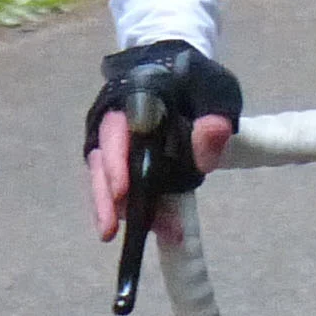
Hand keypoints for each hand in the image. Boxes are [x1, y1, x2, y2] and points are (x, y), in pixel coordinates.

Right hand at [83, 41, 242, 239]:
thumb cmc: (197, 83)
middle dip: (106, 197)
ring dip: (114, 209)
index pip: (114, 132)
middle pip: (101, 162)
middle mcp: (114, 125)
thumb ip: (213, 116)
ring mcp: (117, 146)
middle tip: (110, 228)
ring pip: (106, 179)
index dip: (115, 163)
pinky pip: (122, 188)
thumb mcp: (214, 95)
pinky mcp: (127, 166)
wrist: (186, 79)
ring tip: (117, 236)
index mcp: (131, 102)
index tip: (123, 191)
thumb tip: (213, 132)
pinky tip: (154, 229)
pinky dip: (134, 209)